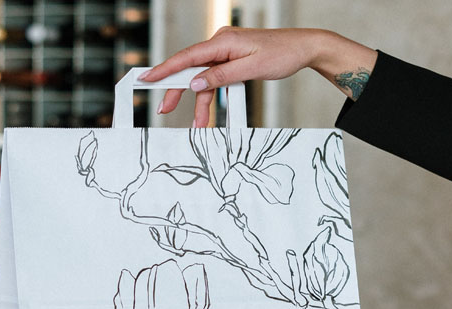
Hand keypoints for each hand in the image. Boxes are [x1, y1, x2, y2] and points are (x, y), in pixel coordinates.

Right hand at [140, 27, 377, 126]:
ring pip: (204, 79)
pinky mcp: (233, 61)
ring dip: (200, 103)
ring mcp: (226, 52)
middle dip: (177, 91)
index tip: (147, 78)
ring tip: (197, 126)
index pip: (187, 56)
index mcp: (223, 41)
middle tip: (164, 109)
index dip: (165, 69)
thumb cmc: (282, 54)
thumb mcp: (251, 69)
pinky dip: (212, 97)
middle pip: (191, 69)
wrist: (303, 48)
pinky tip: (209, 115)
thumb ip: (222, 76)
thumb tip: (196, 83)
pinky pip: (216, 80)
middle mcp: (221, 44)